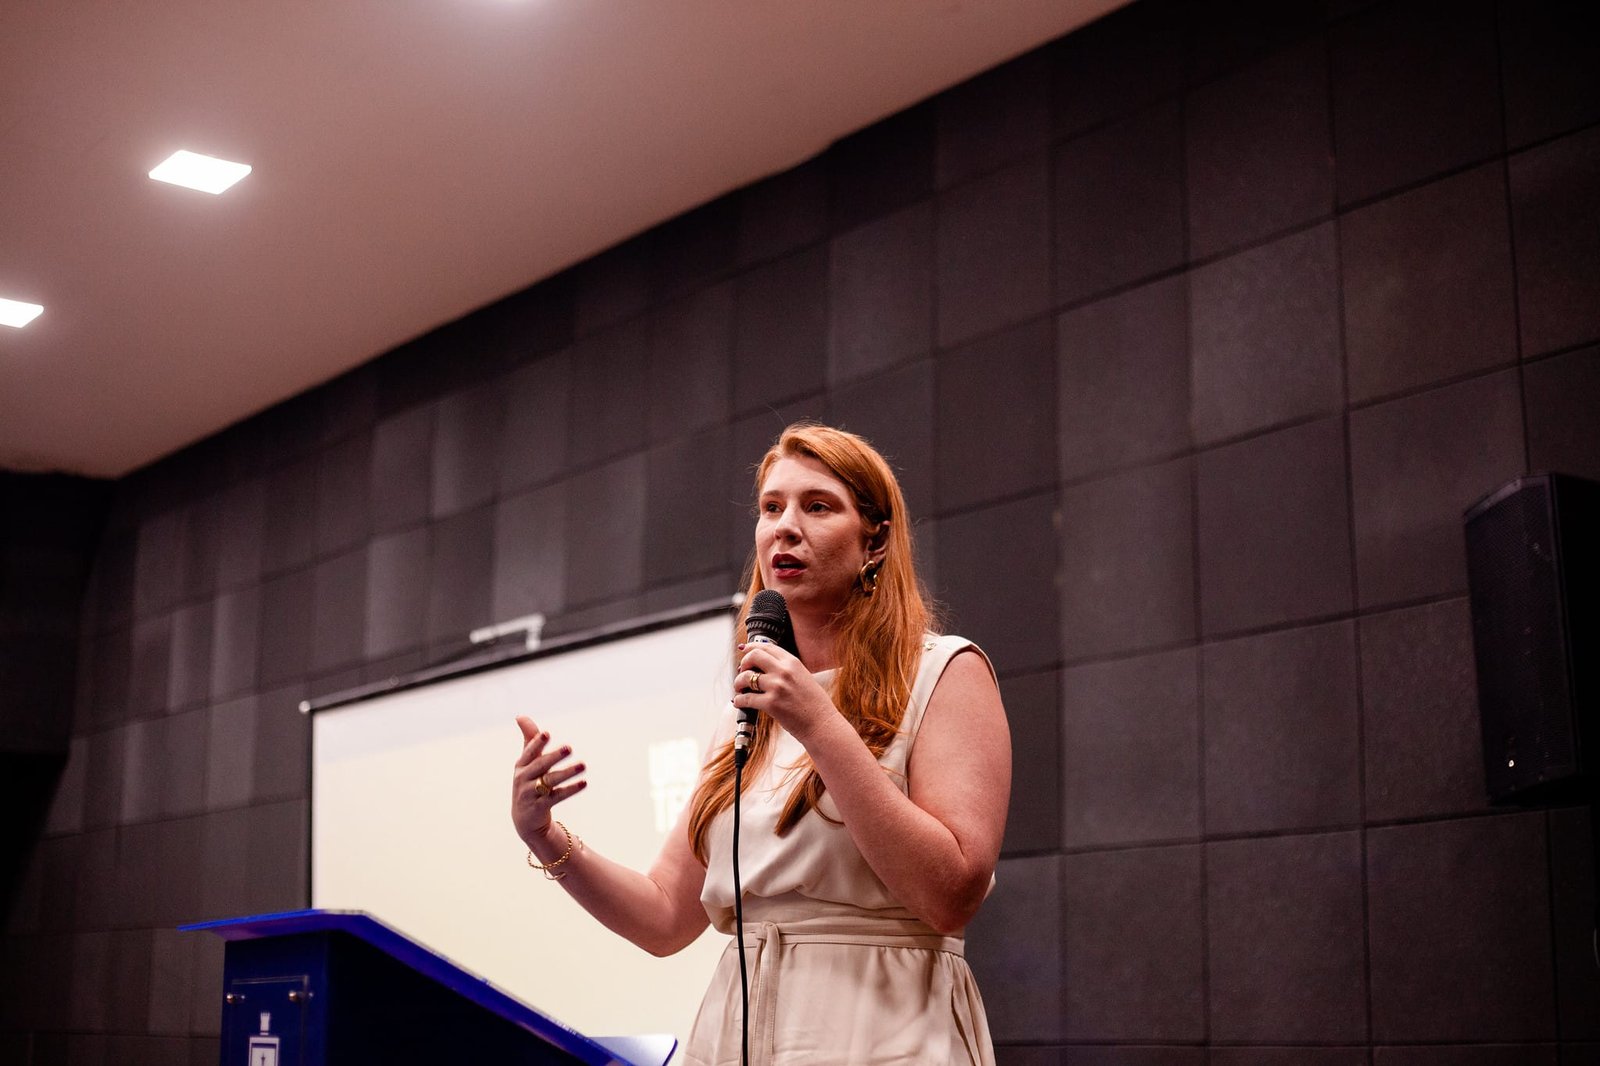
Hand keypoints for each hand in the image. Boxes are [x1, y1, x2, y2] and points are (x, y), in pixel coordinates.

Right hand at [512, 716, 586, 847]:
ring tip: (583, 766)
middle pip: (540, 766)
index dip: (536, 743)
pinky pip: (557, 796)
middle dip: (554, 756)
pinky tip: (584, 783)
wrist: (524, 819)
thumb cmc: (528, 783)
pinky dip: (571, 789)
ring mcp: (530, 794)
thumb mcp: (527, 763)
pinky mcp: (540, 807)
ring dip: (567, 773)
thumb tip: (520, 716)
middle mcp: (523, 779)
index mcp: (521, 766)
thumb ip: (529, 740)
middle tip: (570, 747)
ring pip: (550, 781)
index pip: (529, 752)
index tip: (547, 733)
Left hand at [734, 643, 835, 742]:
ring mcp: (777, 687)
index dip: (752, 647)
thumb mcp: (804, 678)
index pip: (767, 646)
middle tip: (742, 671)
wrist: (822, 724)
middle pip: (753, 656)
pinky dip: (739, 700)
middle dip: (744, 662)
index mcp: (793, 663)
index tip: (744, 650)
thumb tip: (767, 667)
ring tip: (739, 689)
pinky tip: (739, 702)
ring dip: (738, 682)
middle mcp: (784, 671)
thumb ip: (788, 670)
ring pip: (746, 676)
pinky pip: (746, 698)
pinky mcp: (771, 704)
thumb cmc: (815, 705)